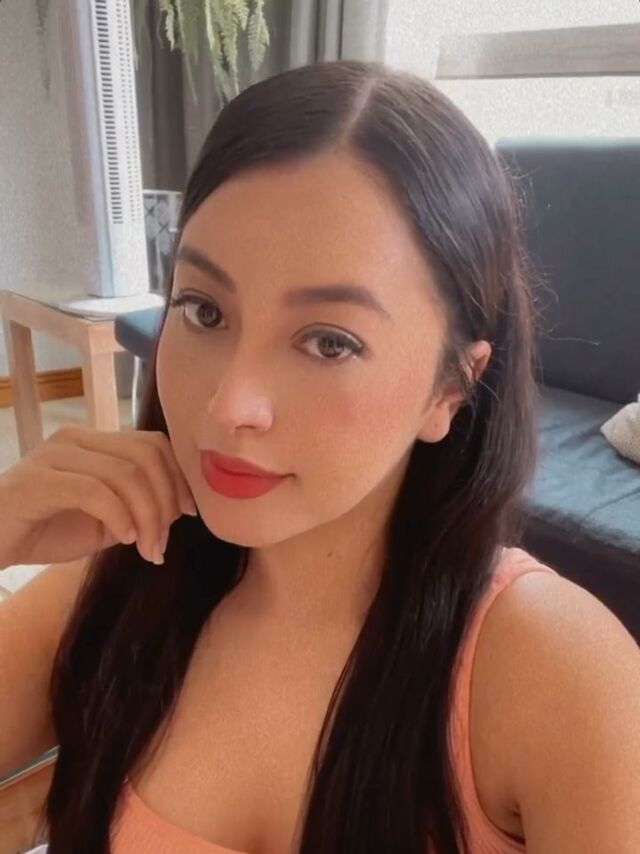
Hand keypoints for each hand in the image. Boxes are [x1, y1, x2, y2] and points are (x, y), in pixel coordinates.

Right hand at [0, 424, 196, 569]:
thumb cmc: (43, 531)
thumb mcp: (103, 520)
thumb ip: (137, 506)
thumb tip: (181, 506)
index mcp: (93, 443)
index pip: (153, 444)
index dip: (178, 477)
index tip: (188, 514)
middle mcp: (75, 439)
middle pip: (146, 455)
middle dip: (166, 501)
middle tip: (162, 543)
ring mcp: (54, 455)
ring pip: (126, 473)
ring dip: (148, 516)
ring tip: (148, 550)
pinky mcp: (37, 480)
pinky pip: (95, 490)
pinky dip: (119, 515)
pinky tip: (126, 539)